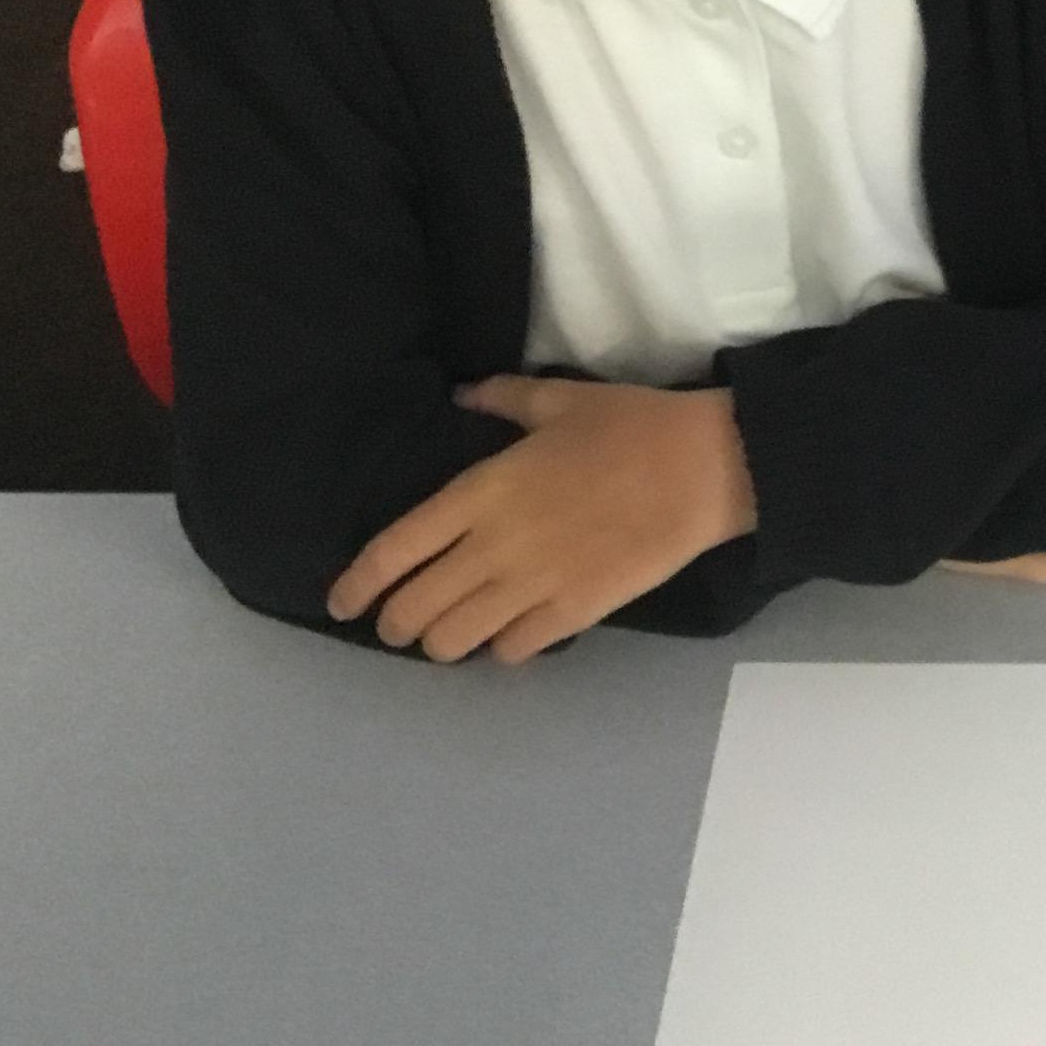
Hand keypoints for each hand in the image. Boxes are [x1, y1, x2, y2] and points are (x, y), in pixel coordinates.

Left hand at [325, 376, 757, 663]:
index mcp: (480, 492)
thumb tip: (461, 395)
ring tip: (449, 634)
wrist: (703, 468)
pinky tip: (507, 635)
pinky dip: (500, 649)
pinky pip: (512, 650)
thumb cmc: (630, 426)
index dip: (356, 584)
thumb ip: (501, 400)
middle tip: (399, 623)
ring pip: (455, 641)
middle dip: (395, 623)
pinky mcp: (574, 612)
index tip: (342, 601)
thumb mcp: (559, 399)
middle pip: (415, 610)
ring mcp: (533, 586)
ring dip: (442, 642)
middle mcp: (493, 547)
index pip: (393, 551)